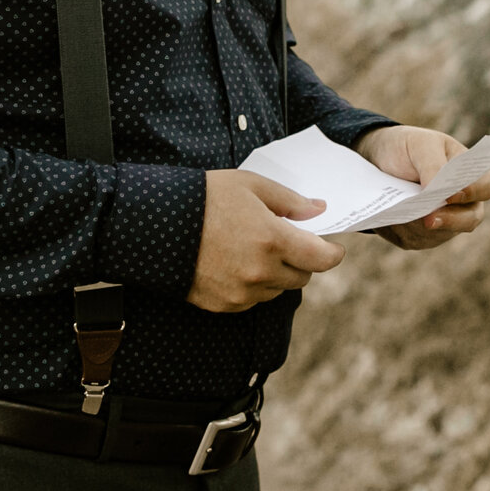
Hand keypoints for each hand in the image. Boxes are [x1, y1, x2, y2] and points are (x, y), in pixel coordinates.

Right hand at [191, 171, 342, 311]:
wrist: (154, 222)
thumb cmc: (205, 197)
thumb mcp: (251, 186)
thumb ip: (290, 201)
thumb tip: (318, 210)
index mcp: (273, 240)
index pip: (321, 259)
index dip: (333, 254)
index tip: (335, 249)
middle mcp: (261, 272)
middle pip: (301, 277)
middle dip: (301, 260)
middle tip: (288, 242)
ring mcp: (241, 292)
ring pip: (277, 290)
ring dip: (277, 273)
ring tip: (254, 249)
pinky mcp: (223, 304)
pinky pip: (252, 299)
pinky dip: (253, 285)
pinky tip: (236, 263)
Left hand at [357, 124, 489, 249]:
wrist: (378, 161)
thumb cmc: (408, 148)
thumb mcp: (419, 145)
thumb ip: (432, 165)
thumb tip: (438, 190)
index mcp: (471, 173)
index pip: (485, 186)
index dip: (472, 193)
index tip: (451, 195)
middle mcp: (464, 201)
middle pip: (470, 219)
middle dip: (449, 221)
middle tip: (429, 220)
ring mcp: (446, 220)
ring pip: (442, 233)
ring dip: (421, 225)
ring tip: (401, 213)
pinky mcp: (424, 234)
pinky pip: (418, 239)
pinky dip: (404, 231)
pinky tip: (392, 219)